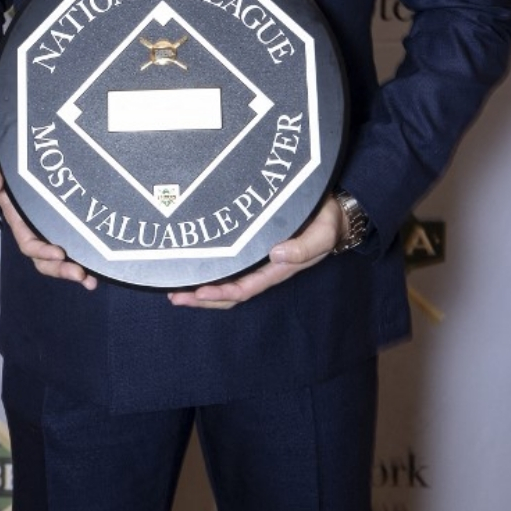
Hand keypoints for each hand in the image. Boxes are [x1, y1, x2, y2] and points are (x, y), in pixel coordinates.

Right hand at [0, 150, 96, 290]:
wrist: (27, 150)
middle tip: (80, 274)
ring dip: (75, 270)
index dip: (42, 251)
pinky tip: (101, 266)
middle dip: (61, 269)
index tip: (58, 253)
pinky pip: (77, 242)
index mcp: (20, 216)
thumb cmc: (9, 158)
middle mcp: (36, 226)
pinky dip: (88, 255)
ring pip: (61, 257)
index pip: (29, 243)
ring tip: (91, 280)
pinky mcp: (69, 220)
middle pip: (45, 259)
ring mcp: (53, 224)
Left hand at [167, 196, 343, 308]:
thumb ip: (305, 246)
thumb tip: (276, 254)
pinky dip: (210, 271)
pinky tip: (193, 269)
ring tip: (175, 290)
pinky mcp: (254, 246)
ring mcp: (258, 259)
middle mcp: (264, 268)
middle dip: (202, 298)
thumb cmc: (327, 222)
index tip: (199, 293)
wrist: (335, 212)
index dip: (222, 293)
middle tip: (174, 296)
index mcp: (279, 268)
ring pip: (226, 281)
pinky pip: (229, 265)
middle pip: (230, 292)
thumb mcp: (323, 233)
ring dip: (201, 288)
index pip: (245, 288)